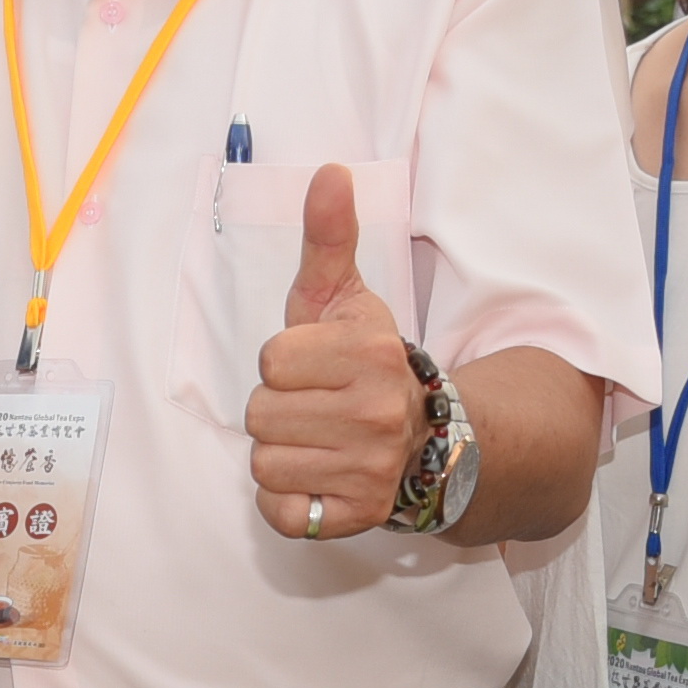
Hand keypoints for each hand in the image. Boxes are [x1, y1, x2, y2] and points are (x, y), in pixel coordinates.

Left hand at [242, 162, 417, 538]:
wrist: (427, 438)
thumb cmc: (365, 363)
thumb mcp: (346, 297)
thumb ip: (329, 237)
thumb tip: (329, 172)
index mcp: (369, 354)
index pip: (270, 361)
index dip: (282, 364)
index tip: (314, 367)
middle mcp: (376, 413)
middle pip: (260, 415)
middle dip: (278, 410)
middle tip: (317, 408)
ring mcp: (370, 468)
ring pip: (265, 463)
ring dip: (281, 454)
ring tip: (319, 441)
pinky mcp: (358, 515)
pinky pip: (280, 512)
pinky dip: (287, 500)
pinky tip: (317, 477)